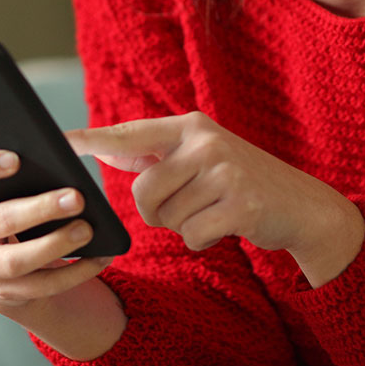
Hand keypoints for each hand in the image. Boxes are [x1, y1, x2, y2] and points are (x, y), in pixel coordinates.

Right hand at [0, 150, 113, 318]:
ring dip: (56, 245)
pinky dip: (74, 272)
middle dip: (40, 209)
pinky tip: (98, 256)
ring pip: (16, 261)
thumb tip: (63, 159)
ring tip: (87, 230)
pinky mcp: (3, 292)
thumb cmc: (13, 207)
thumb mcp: (10, 189)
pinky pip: (41, 286)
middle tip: (76, 198)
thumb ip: (25, 172)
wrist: (5, 264)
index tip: (16, 158)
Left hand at [67, 112, 364, 285]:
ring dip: (186, 225)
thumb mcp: (202, 157)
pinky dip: (204, 239)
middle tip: (193, 204)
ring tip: (216, 210)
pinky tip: (228, 225)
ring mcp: (226, 172)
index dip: (94, 139)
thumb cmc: (242, 181)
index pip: (131, 133)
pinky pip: (193, 235)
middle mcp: (206, 142)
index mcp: (191, 126)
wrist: (303, 205)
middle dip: (160, 211)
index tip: (61, 140)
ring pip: (168, 218)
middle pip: (145, 192)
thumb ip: (156, 153)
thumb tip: (103, 147)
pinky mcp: (240, 205)